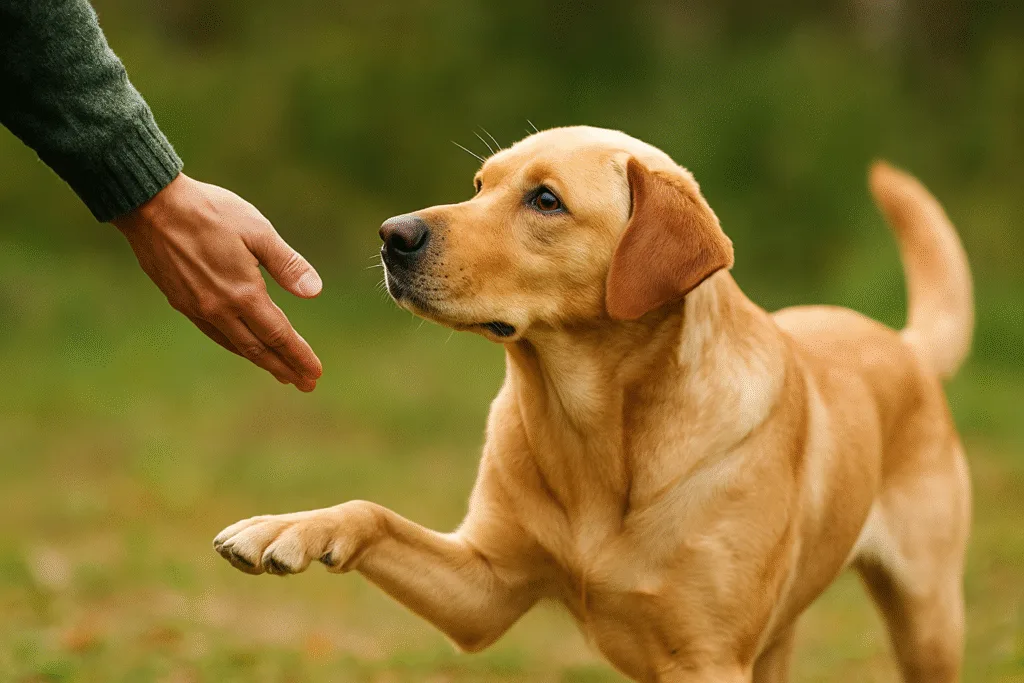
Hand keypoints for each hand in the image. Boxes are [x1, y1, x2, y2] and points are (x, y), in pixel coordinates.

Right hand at [113, 173, 322, 390]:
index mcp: (242, 293)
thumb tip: (315, 291)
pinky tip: (243, 346)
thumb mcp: (257, 231)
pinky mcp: (181, 301)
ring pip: (236, 345)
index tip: (315, 374)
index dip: (299, 356)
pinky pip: (215, 334)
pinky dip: (236, 346)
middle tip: (306, 385)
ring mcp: (197, 308)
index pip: (278, 335)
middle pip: (259, 349)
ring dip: (262, 361)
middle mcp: (219, 309)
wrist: (151, 205)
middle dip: (285, 368)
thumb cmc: (209, 211)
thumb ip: (286, 264)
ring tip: (281, 373)